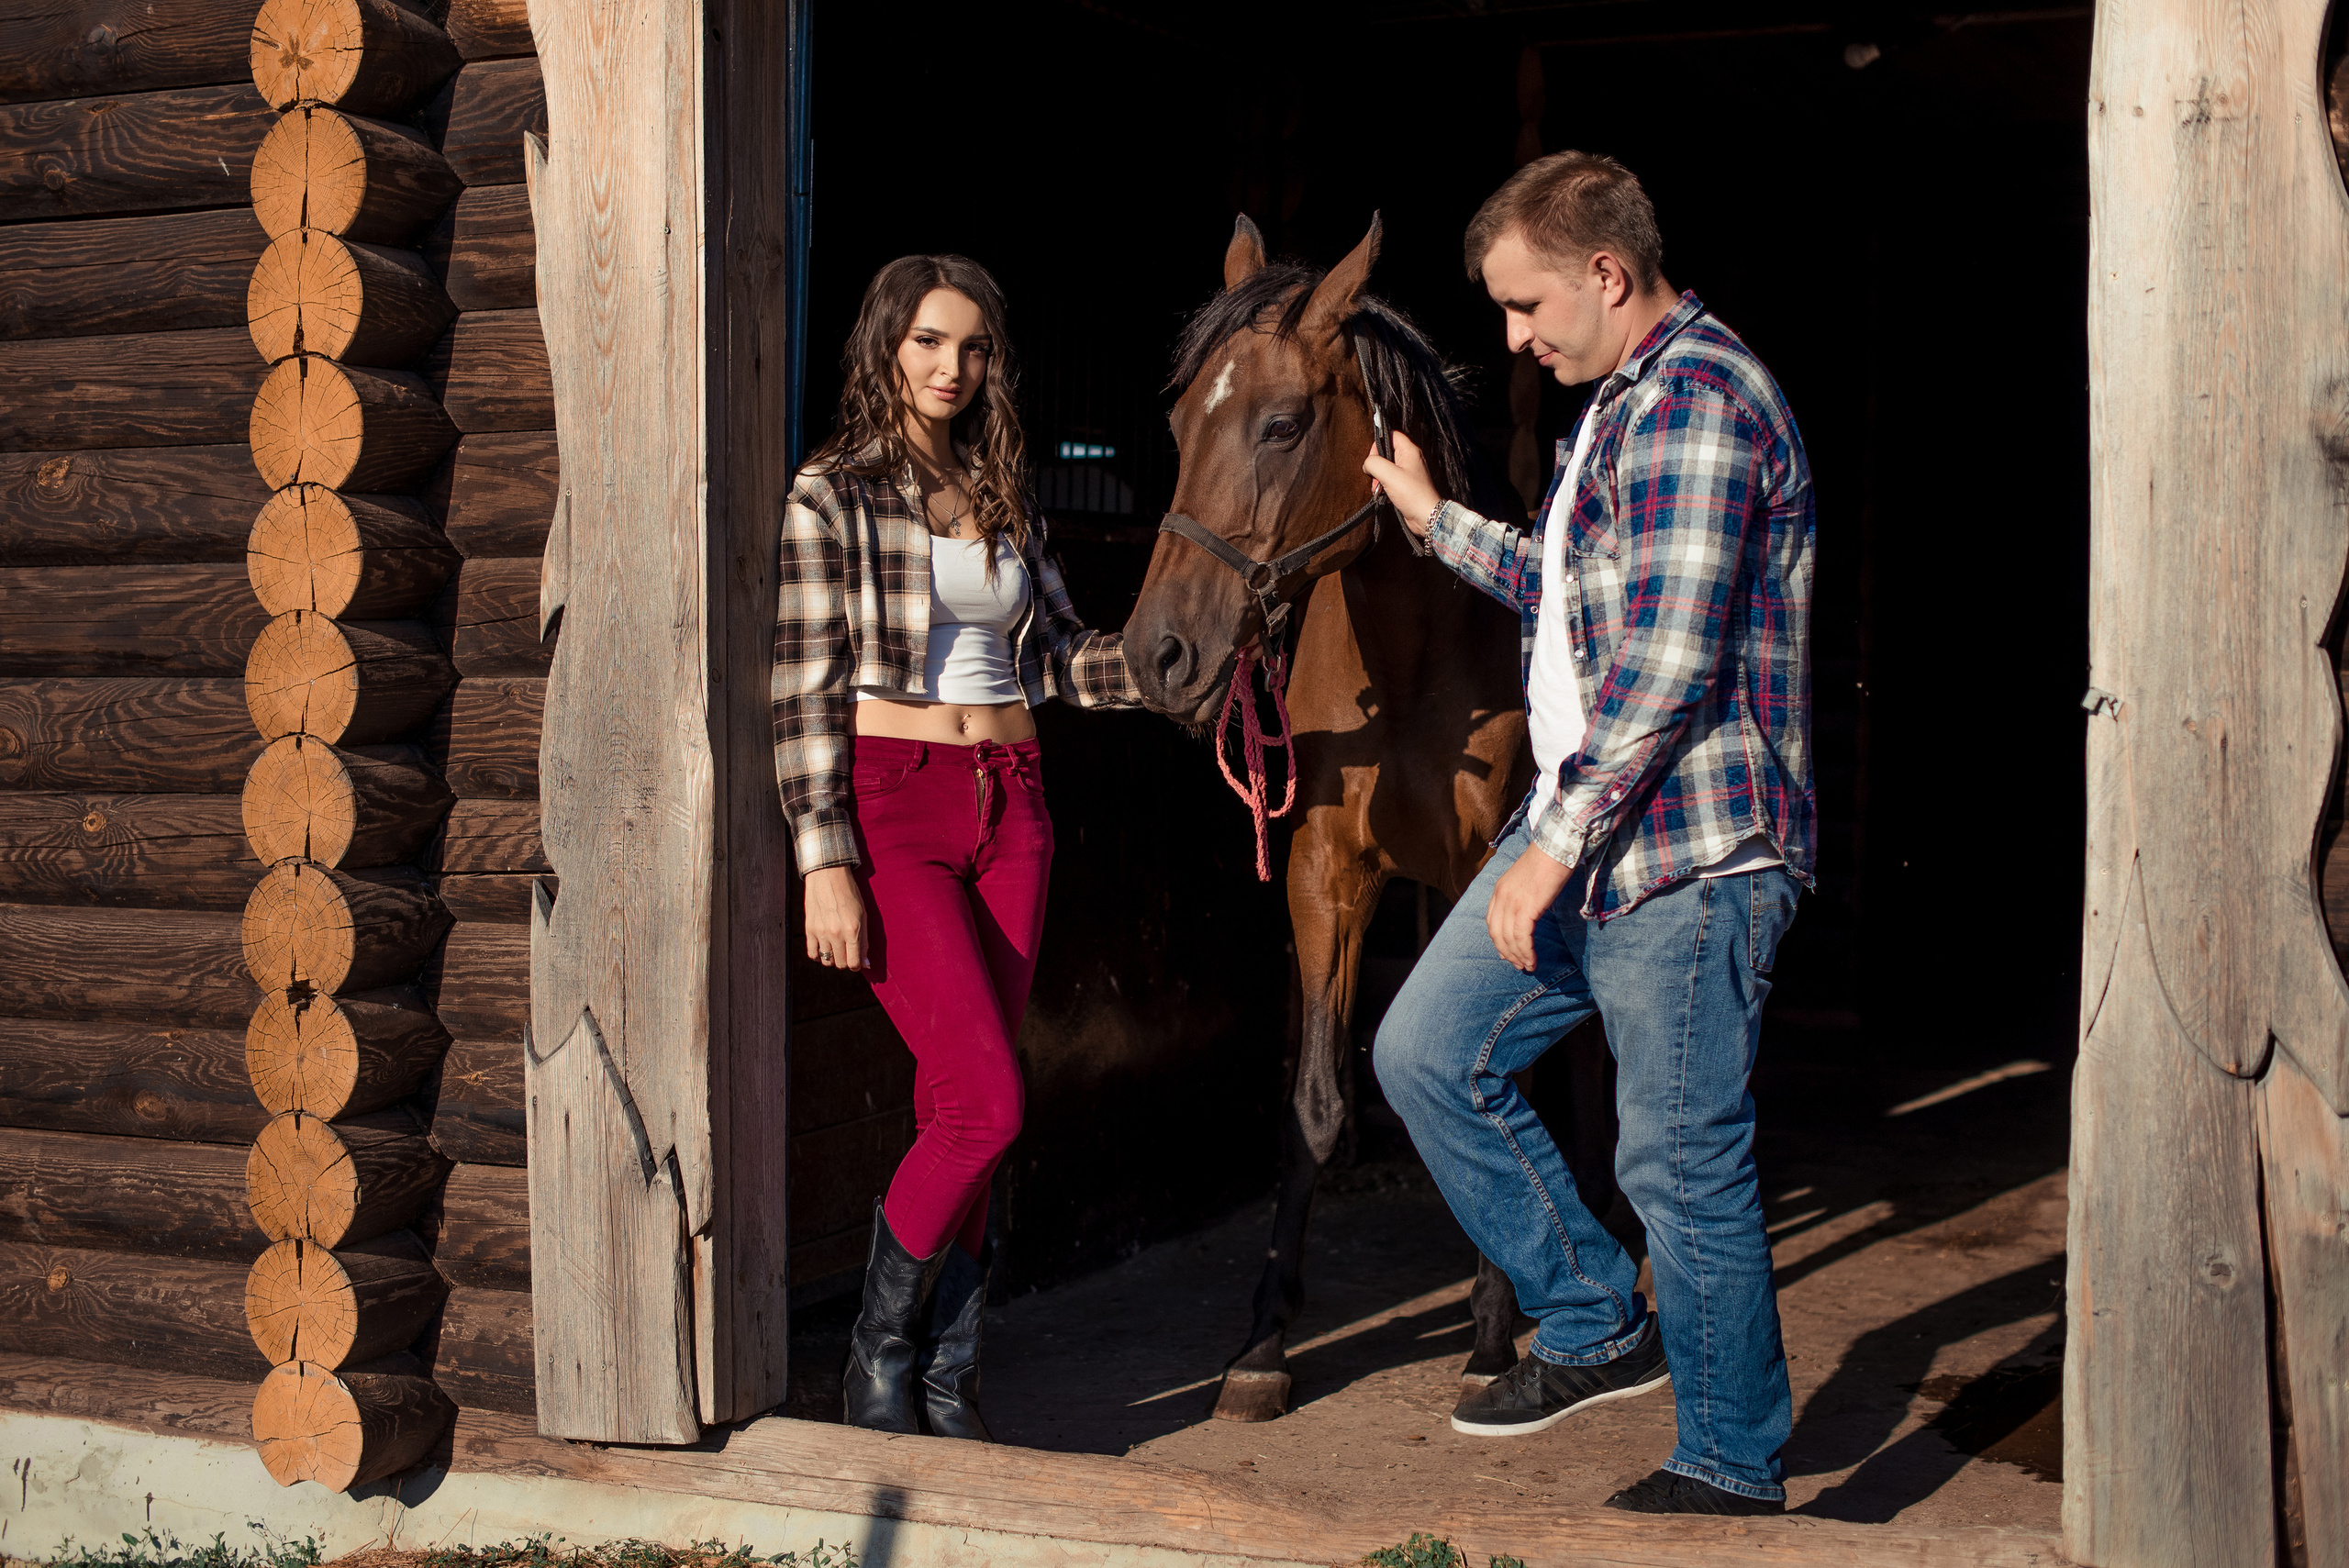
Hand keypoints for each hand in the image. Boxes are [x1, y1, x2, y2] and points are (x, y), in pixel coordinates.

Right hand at [804, 864, 867, 968]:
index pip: (854, 963)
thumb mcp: (863, 915)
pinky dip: (818, 955)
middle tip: (847, 953)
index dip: (857, 965)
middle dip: (846, 962)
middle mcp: (836, 933)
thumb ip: (865, 941)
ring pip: (826, 961)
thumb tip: (866, 963)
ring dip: (833, 959)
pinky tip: (824, 948)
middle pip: (840, 964)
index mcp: (853, 930)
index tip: (857, 961)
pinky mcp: (809, 929)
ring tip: (836, 949)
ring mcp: (821, 932)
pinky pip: (812, 954)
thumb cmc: (849, 893)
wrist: (828, 875)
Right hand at [1364, 430, 1442, 540]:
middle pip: (1387, 453)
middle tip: (1375, 477)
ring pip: (1387, 468)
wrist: (1426, 516)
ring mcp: (1409, 472)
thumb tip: (1367, 464)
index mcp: (1410, 451)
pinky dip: (1384, 486)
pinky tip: (1383, 495)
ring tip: (1378, 489)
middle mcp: (1410, 459)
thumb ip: (1374, 463)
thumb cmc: (1413, 495)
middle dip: (1376, 466)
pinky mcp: (1407, 485)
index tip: (1373, 459)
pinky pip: (1390, 480)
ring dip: (1378, 478)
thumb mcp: (1388, 475)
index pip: (1391, 435)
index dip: (1378, 444)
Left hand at [1486, 842, 1572, 972]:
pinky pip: (1522, 937)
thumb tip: (1531, 913)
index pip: (1492, 921)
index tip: (1508, 953)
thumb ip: (1523, 897)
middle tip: (1518, 965)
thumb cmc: (1548, 861)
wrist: (1556, 848)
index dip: (1499, 940)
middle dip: (1507, 952)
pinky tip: (1532, 961)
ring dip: (1518, 956)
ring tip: (1527, 967)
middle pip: (1497, 933)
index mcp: (1499, 889)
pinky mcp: (1525, 907)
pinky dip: (1526, 952)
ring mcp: (1511, 902)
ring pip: (1509, 938)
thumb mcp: (1528, 880)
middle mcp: (1501, 897)